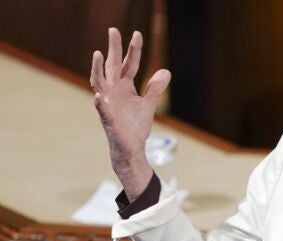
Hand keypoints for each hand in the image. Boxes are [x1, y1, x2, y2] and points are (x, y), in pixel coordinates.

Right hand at [90, 28, 170, 200]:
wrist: (131, 148)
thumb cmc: (135, 125)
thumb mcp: (148, 104)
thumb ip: (155, 88)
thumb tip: (165, 71)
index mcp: (124, 86)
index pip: (129, 64)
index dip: (134, 50)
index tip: (137, 34)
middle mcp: (114, 91)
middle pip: (112, 66)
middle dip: (113, 48)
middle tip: (113, 30)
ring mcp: (109, 104)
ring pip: (99, 83)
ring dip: (97, 69)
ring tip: (98, 54)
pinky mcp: (108, 120)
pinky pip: (102, 110)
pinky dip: (100, 103)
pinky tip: (100, 96)